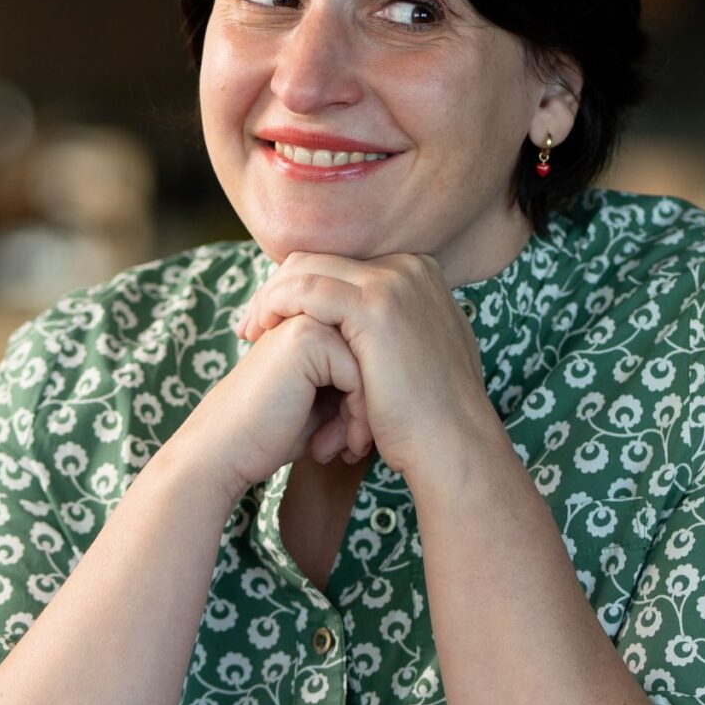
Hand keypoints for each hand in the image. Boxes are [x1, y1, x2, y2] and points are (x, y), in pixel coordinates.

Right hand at [168, 312, 370, 496]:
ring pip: (373, 365)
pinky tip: (330, 447)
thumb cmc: (273, 432)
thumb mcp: (324, 401)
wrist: (225, 451)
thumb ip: (354, 378)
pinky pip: (359, 374)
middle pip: (377, 355)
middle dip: (371, 406)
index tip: (356, 437)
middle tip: (354, 447)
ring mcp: (307, 318)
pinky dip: (355, 416)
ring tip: (346, 449)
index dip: (368, 398)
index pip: (373, 352)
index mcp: (313, 319)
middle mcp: (311, 310)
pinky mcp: (306, 337)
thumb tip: (405, 378)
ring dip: (365, 415)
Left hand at [233, 253, 496, 483]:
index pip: (339, 264)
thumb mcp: (416, 356)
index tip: (272, 320)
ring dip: (271, 298)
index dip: (299, 288)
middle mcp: (408, 267)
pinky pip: (306, 290)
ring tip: (251, 333)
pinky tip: (262, 333)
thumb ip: (393, 329)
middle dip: (278, 289)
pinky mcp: (375, 305)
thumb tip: (361, 330)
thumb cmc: (428, 416)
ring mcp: (394, 281)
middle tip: (251, 325)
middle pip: (320, 260)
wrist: (453, 444)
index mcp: (416, 273)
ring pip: (307, 270)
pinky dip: (276, 307)